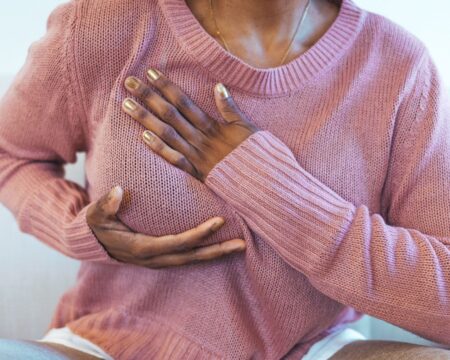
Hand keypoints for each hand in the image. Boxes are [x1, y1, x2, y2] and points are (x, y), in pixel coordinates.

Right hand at [86, 186, 245, 267]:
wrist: (95, 242)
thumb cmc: (98, 225)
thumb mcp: (96, 215)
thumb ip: (105, 204)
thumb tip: (117, 190)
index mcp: (143, 247)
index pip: (178, 242)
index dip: (199, 234)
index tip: (219, 222)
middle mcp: (155, 258)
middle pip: (192, 257)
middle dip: (217, 251)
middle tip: (242, 244)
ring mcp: (160, 260)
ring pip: (193, 260)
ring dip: (216, 254)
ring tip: (239, 246)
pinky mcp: (163, 257)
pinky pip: (188, 257)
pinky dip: (206, 253)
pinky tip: (221, 245)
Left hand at [121, 69, 259, 181]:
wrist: (261, 180)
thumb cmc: (254, 152)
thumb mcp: (246, 126)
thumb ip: (230, 107)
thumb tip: (218, 86)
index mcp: (212, 125)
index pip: (184, 101)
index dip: (166, 86)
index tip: (149, 72)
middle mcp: (200, 138)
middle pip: (170, 114)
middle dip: (148, 97)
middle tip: (128, 83)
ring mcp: (196, 155)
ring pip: (167, 134)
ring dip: (146, 119)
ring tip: (127, 105)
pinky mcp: (196, 173)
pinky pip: (175, 160)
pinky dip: (160, 149)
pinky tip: (144, 137)